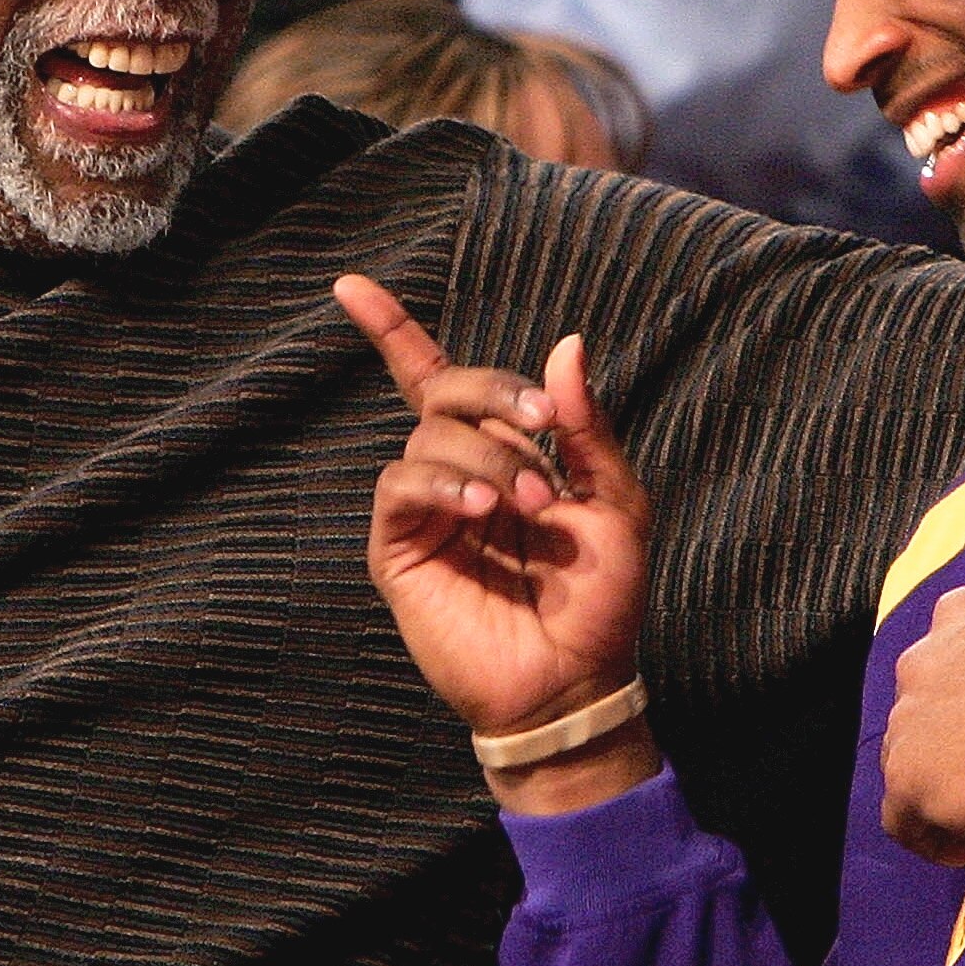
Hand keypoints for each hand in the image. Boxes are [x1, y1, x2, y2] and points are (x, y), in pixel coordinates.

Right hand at [337, 275, 656, 815]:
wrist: (576, 681)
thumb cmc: (600, 601)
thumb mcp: (615, 502)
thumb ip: (586, 426)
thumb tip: (566, 342)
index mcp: (501, 455)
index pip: (436, 379)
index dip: (391, 331)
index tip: (349, 285)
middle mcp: (455, 474)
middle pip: (444, 391)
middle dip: (495, 394)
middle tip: (544, 430)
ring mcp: (425, 512)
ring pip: (430, 436)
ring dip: (489, 456)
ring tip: (529, 508)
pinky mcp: (401, 551)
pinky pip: (401, 485)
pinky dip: (443, 482)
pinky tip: (481, 509)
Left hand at [880, 503, 964, 865]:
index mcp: (964, 614)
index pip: (962, 649)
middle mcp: (920, 660)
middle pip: (932, 704)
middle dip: (962, 733)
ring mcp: (905, 721)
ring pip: (915, 759)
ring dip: (947, 783)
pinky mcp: (903, 781)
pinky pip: (905, 818)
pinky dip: (933, 834)